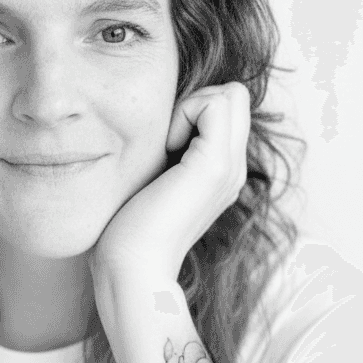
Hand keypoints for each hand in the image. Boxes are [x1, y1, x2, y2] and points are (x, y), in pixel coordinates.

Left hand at [91, 81, 252, 285]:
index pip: (228, 107)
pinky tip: (165, 150)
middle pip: (235, 96)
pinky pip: (215, 104)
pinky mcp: (215, 166)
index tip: (164, 143)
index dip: (195, 108)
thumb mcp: (154, 179)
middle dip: (197, 100)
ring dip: (190, 107)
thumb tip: (158, 123)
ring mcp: (230, 168)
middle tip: (166, 138)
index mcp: (221, 172)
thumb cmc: (127, 229)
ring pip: (230, 94)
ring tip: (166, 147)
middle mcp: (235, 169)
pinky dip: (185, 113)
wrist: (132, 268)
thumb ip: (168, 152)